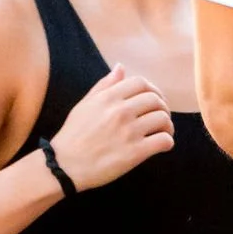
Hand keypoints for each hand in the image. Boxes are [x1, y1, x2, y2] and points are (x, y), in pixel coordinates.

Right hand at [51, 66, 174, 191]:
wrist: (65, 165)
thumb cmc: (73, 135)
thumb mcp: (85, 104)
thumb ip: (104, 85)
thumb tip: (121, 67)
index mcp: (108, 98)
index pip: (140, 82)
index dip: (152, 90)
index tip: (153, 100)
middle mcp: (120, 111)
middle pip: (155, 100)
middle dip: (162, 107)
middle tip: (160, 118)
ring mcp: (128, 132)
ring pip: (163, 119)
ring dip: (167, 125)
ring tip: (163, 132)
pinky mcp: (134, 152)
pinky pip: (163, 140)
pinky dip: (167, 142)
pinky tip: (162, 146)